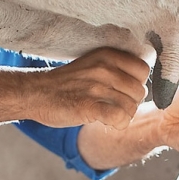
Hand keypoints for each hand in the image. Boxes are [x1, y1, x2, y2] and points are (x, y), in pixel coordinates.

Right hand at [31, 48, 149, 129]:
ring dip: (123, 116)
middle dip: (130, 103)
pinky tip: (106, 122)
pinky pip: (120, 118)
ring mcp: (96, 87)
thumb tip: (142, 85)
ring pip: (131, 107)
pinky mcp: (89, 106)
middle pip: (140, 91)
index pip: (143, 70)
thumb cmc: (66, 83)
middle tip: (112, 106)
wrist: (35, 93)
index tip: (122, 91)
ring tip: (106, 114)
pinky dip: (118, 124)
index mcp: (108, 55)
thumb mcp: (93, 64)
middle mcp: (104, 68)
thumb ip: (116, 69)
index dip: (136, 84)